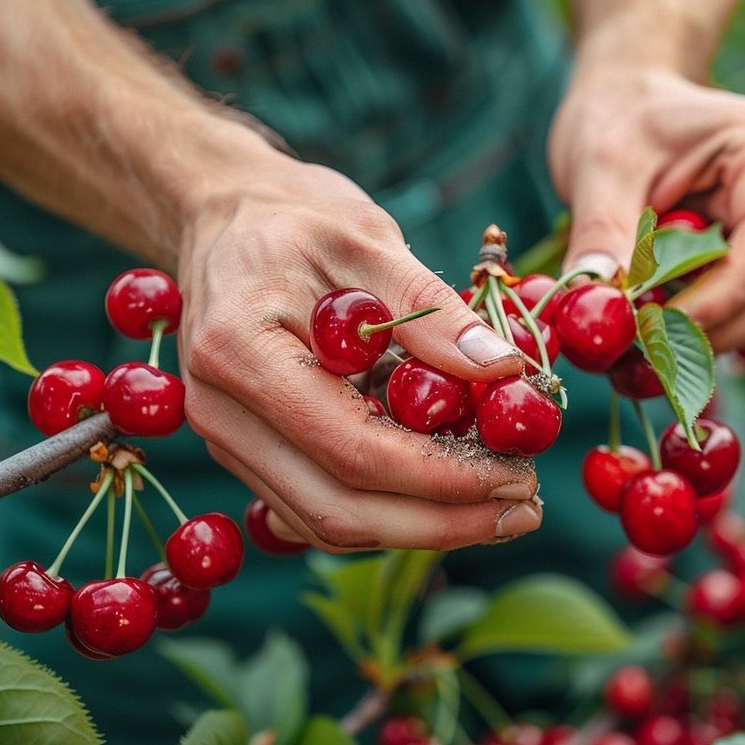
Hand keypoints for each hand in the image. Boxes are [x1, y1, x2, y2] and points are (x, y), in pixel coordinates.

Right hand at [176, 150, 541, 551]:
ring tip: (500, 508)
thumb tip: (505, 371)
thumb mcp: (369, 241)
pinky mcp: (248, 450)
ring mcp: (228, 438)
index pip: (353, 451)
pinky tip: (449, 493)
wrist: (225, 217)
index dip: (442, 478)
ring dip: (420, 528)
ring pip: (327, 522)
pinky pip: (318, 505)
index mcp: (241, 353)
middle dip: (441, 523)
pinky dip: (388, 512)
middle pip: (337, 510)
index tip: (517, 477)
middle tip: (523, 508)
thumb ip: (432, 312)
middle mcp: (221, 412)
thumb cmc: (295, 219)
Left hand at [549, 47, 744, 348]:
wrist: (625, 104)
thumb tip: (595, 305)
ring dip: (706, 340)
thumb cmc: (617, 117)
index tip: (657, 331)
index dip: (720, 299)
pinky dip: (701, 332)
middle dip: (711, 328)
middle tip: (638, 352)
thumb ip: (601, 233)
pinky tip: (651, 334)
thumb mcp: (600, 165)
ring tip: (638, 346)